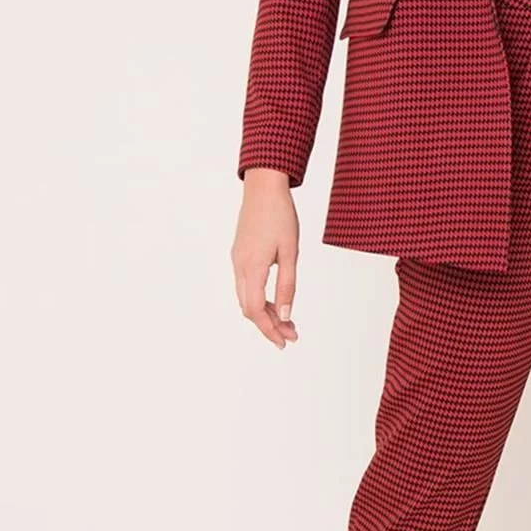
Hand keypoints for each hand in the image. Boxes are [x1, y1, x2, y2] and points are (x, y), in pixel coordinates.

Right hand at [231, 171, 299, 349]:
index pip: (256, 310)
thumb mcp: (290, 252)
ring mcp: (237, 260)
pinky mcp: (240, 254)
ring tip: (288, 321)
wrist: (264, 187)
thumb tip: (287, 315)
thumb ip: (287, 284)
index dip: (270, 330)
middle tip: (292, 335)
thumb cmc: (280, 216)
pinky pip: (247, 285)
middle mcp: (239, 267)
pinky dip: (261, 298)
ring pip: (247, 298)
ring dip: (266, 313)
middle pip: (249, 308)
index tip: (285, 342)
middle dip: (270, 325)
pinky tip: (277, 301)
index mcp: (251, 267)